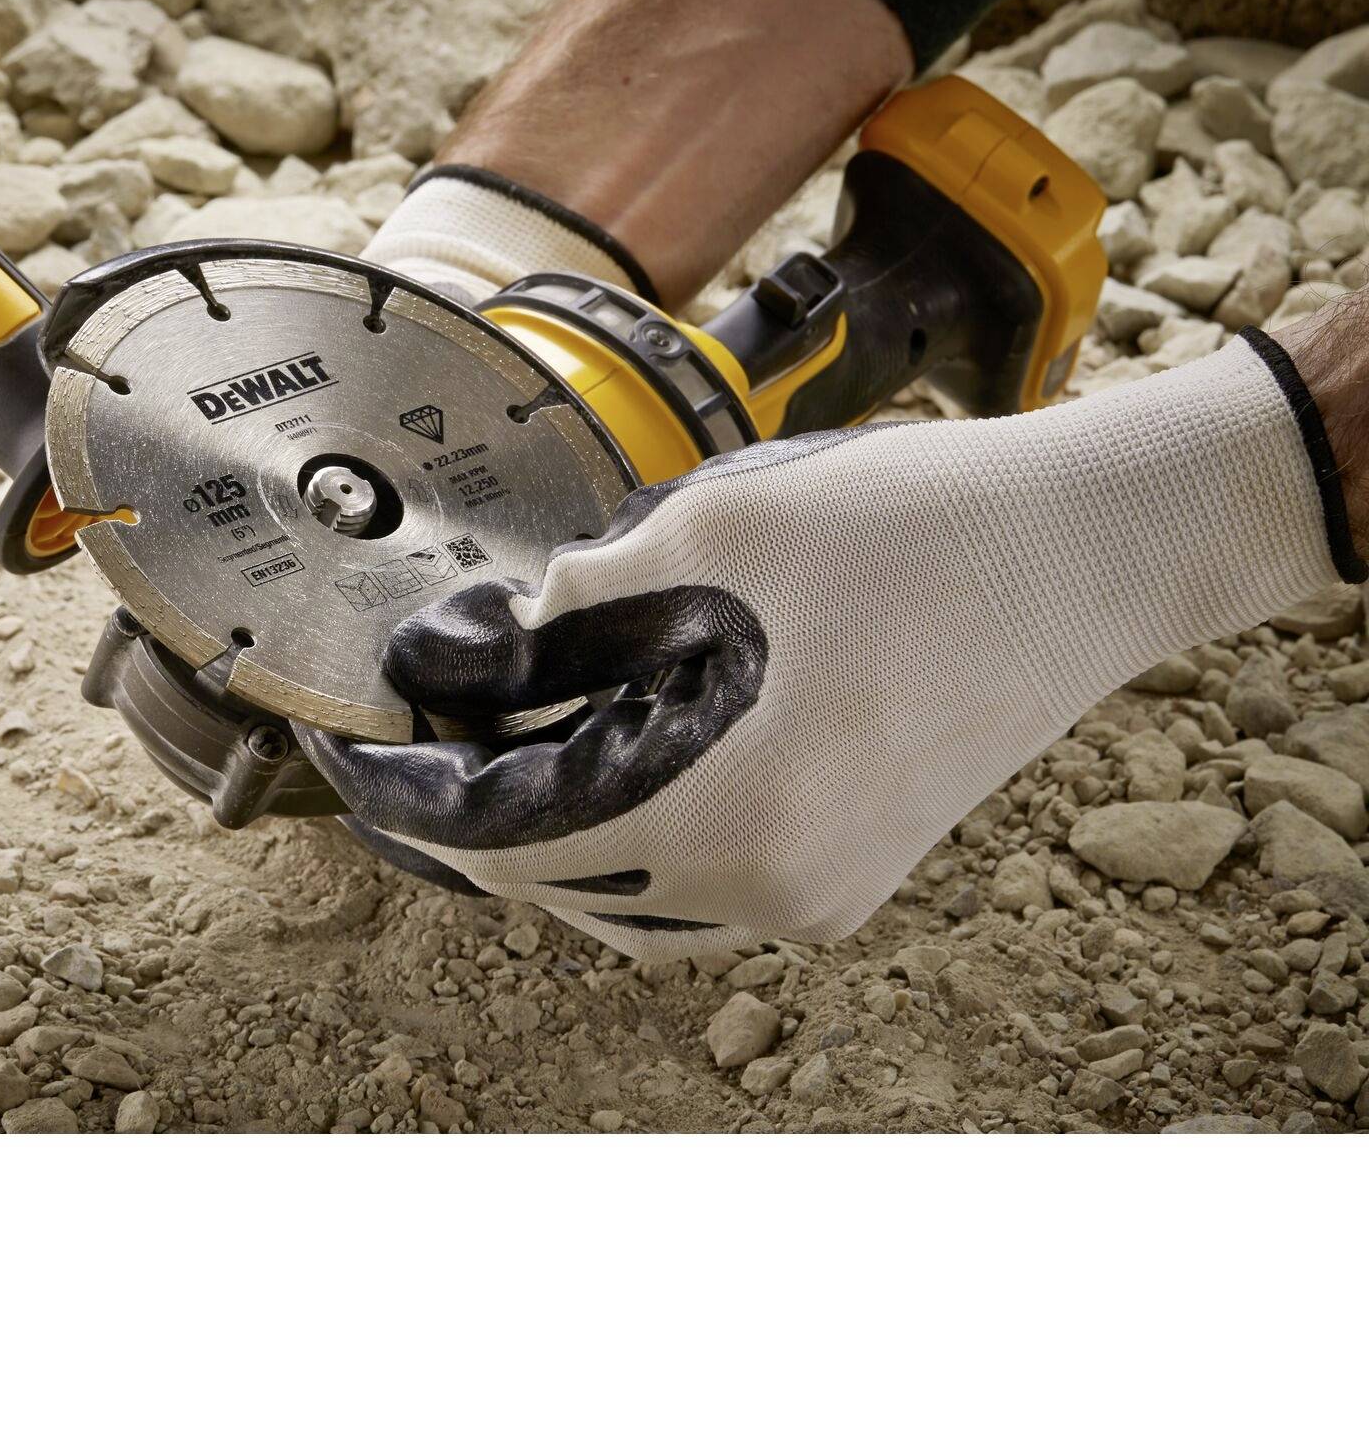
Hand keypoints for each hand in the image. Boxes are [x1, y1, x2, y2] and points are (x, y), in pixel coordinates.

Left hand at [302, 333, 1351, 959]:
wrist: (1080, 552)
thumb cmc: (913, 530)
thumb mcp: (704, 536)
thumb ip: (569, 608)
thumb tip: (481, 649)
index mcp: (721, 818)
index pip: (499, 840)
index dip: (403, 797)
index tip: (347, 755)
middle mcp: (764, 892)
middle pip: (548, 880)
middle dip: (465, 805)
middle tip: (420, 723)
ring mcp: (813, 898)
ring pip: (614, 898)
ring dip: (540, 828)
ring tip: (499, 736)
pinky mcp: (847, 876)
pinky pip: (688, 890)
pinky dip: (621, 836)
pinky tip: (601, 761)